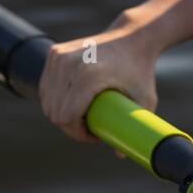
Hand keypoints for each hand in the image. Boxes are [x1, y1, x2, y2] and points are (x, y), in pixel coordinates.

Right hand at [40, 12, 161, 142]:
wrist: (132, 38)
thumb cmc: (140, 72)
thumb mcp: (146, 100)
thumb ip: (137, 127)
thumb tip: (120, 155)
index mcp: (89, 75)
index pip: (66, 117)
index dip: (77, 134)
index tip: (94, 135)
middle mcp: (70, 63)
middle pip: (55, 112)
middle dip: (70, 127)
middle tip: (90, 128)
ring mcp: (59, 56)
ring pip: (47, 102)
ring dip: (61, 114)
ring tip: (82, 116)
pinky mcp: (54, 53)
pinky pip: (46, 89)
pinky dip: (55, 100)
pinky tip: (71, 102)